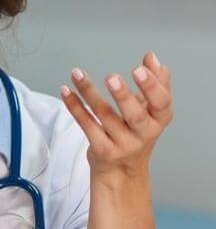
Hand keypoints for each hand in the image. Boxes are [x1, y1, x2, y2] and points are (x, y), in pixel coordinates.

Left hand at [61, 51, 172, 185]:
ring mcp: (122, 144)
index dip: (152, 86)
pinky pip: (86, 124)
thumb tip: (152, 58)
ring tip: (77, 74)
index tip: (139, 68)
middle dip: (123, 95)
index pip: (161, 103)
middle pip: (134, 115)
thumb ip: (156, 83)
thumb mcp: (151, 111)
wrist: (122, 171)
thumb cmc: (136, 134)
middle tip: (111, 77)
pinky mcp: (102, 150)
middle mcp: (143, 134)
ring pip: (103, 115)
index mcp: (159, 120)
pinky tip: (67, 91)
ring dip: (89, 92)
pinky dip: (75, 106)